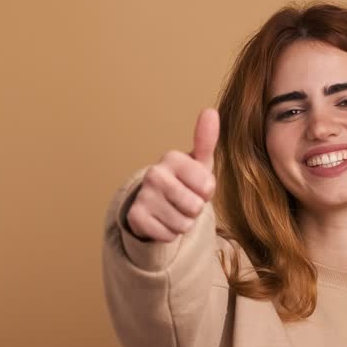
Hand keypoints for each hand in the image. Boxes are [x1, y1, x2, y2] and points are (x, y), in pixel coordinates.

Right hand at [125, 108, 217, 242]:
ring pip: (182, 224)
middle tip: (184, 201)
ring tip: (174, 210)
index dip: (206, 192)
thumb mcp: (199, 163)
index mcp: (172, 158)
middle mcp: (154, 173)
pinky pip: (168, 235)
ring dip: (183, 223)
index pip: (207, 186)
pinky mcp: (135, 217)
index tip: (196, 186)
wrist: (155, 204)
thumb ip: (206, 140)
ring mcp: (143, 195)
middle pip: (194, 207)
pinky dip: (169, 233)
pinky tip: (162, 220)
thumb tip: (210, 111)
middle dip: (194, 210)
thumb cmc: (184, 182)